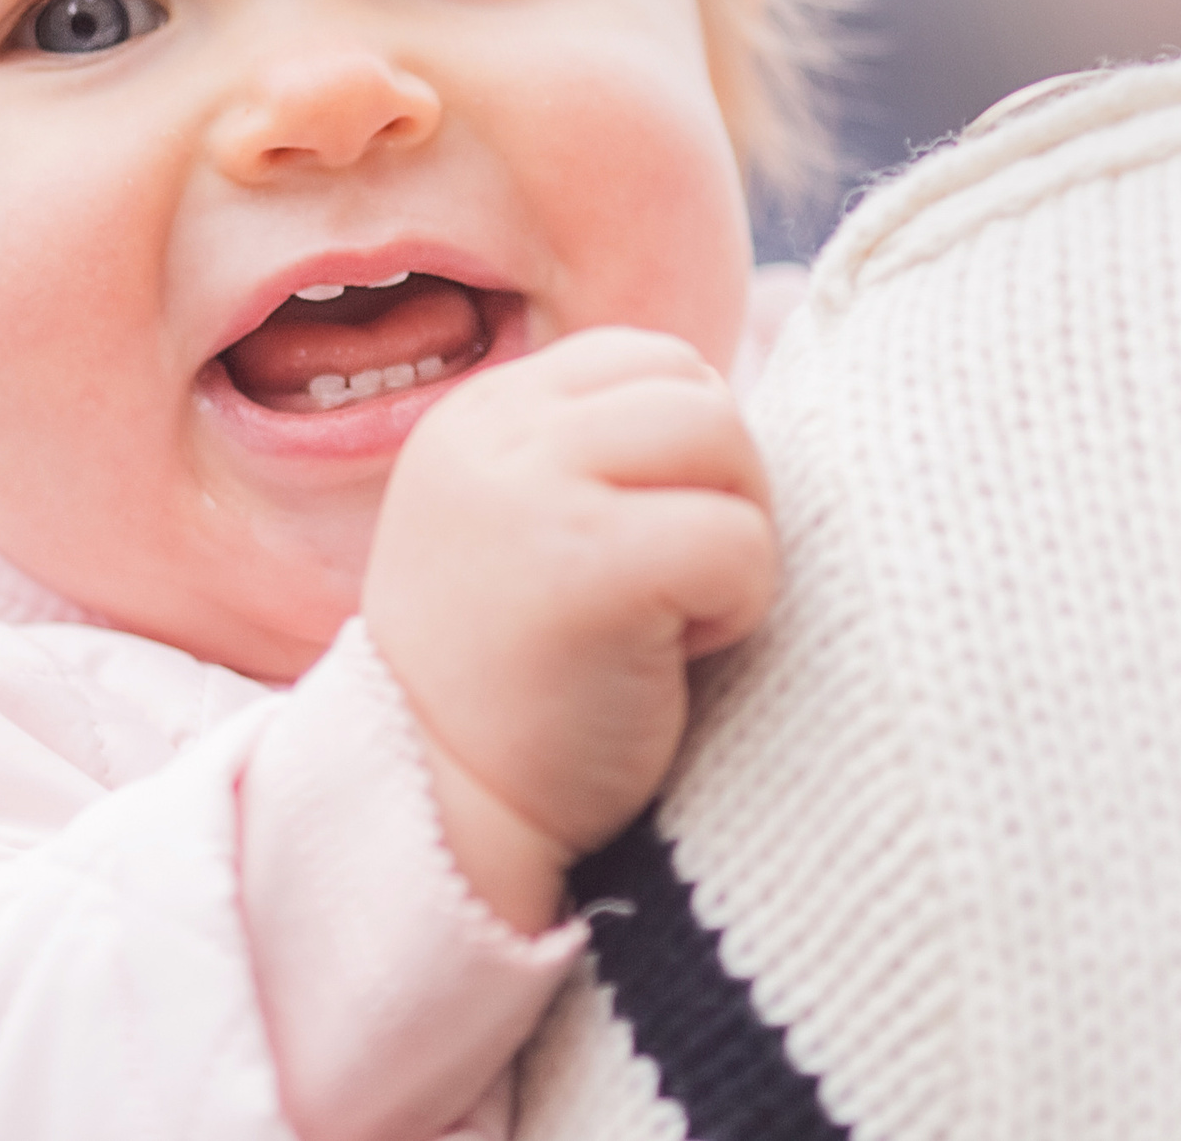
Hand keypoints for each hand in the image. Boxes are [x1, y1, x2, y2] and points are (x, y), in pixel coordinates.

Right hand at [361, 327, 777, 934]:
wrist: (441, 823)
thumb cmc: (514, 689)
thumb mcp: (523, 527)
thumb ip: (596, 453)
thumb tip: (728, 401)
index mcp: (481, 416)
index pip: (645, 357)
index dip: (687, 446)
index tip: (649, 542)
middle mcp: (494, 433)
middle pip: (696, 390)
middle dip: (723, 487)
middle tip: (673, 590)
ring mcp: (533, 490)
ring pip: (725, 440)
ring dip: (734, 537)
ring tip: (670, 619)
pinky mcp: (588, 564)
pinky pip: (739, 539)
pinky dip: (738, 608)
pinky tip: (669, 661)